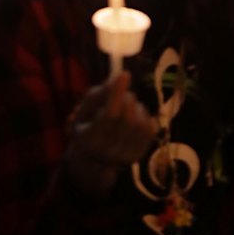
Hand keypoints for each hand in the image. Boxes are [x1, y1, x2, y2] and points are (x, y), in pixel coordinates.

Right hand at [66, 72, 154, 195]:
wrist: (93, 159)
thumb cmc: (87, 127)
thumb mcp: (84, 110)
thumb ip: (98, 95)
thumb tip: (119, 78)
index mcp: (90, 138)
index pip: (109, 115)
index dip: (117, 93)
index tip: (124, 74)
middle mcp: (108, 151)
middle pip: (127, 118)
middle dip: (127, 98)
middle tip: (122, 94)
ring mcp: (125, 156)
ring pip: (140, 123)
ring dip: (136, 107)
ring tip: (127, 106)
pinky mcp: (138, 156)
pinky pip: (149, 129)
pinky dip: (144, 117)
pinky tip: (135, 116)